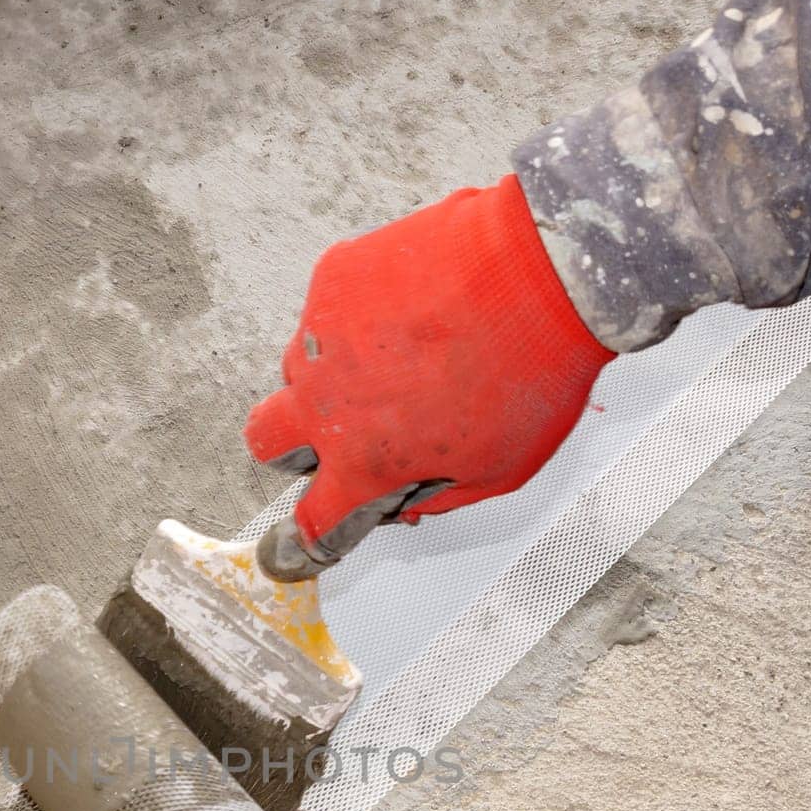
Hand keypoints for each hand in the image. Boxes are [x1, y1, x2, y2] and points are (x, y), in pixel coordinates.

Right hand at [247, 175, 613, 577]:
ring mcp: (321, 335)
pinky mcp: (334, 278)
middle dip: (293, 446)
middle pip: (266, 440)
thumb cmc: (532, 373)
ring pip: (300, 367)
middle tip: (342, 432)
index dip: (311, 536)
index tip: (312, 536)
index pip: (313, 520)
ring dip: (333, 374)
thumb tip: (411, 499)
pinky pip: (330, 308)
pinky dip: (360, 315)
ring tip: (400, 355)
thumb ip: (440, 495)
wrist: (544, 274)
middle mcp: (326, 402)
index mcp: (363, 462)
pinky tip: (413, 307)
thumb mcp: (497, 469)